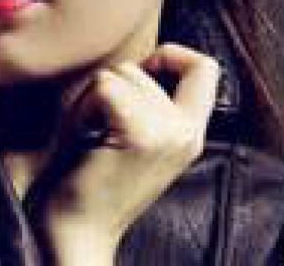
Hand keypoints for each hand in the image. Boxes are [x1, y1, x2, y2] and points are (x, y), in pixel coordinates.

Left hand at [33, 44, 218, 261]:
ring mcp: (167, 133)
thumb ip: (150, 99)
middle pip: (139, 67)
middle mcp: (187, 132)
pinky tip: (85, 136)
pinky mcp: (140, 134)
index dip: (172, 55)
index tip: (142, 73)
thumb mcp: (135, 134)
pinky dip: (83, 107)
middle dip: (107, 88)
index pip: (205, 68)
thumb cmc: (92, 176)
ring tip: (91, 135)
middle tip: (97, 128)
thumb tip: (142, 58)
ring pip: (118, 74)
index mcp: (189, 132)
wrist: (78, 229)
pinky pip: (104, 86)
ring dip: (91, 100)